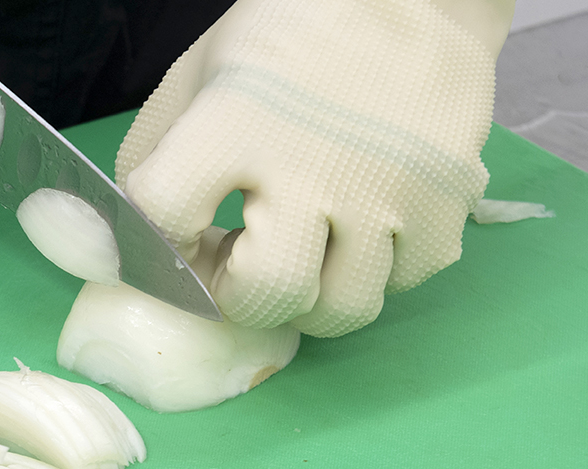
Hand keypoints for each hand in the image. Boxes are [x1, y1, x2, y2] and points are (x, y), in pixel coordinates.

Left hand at [116, 0, 514, 336]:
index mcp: (236, 122)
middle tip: (239, 265)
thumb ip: (151, 161)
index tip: (179, 234)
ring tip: (301, 250)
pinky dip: (376, 271)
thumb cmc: (286, 39)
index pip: (167, 219)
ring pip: (342, 310)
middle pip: (266, 297)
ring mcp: (391, 191)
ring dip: (310, 295)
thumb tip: (138, 249)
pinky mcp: (449, 202)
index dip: (159, 244)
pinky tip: (361, 229)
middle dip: (239, 297)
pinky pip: (404, 284)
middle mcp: (316, 166)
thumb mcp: (195, 78)